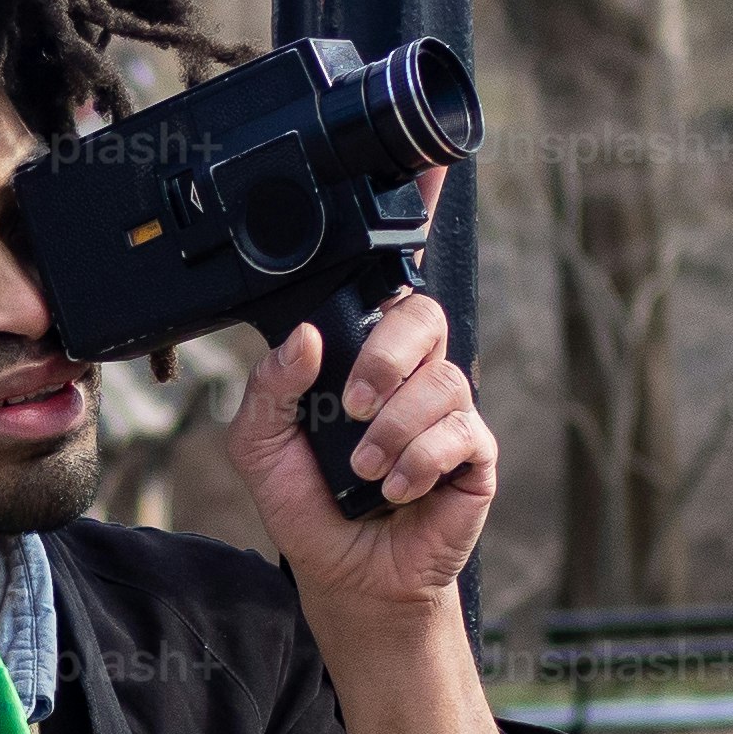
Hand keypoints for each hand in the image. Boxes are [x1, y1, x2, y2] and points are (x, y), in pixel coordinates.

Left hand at [222, 167, 494, 626]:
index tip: (433, 159)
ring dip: (390, 430)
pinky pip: (459, 430)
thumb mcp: (258, 442)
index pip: (395, 271)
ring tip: (362, 469)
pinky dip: (418, 459)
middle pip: (421, 316)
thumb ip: (269, 386)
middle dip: (385, 359)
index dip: (420, 211)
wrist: (345, 574)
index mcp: (363, 349)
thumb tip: (305, 338)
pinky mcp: (475, 451)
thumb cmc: (306, 500)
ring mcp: (447, 406)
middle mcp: (411, 368)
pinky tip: (394, 486)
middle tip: (350, 408)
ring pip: (438, 380)